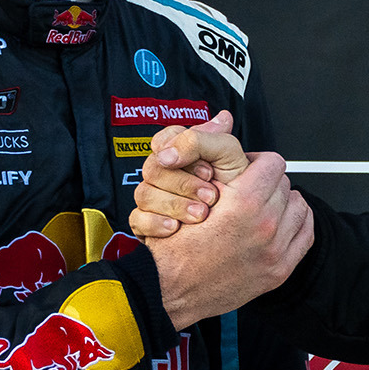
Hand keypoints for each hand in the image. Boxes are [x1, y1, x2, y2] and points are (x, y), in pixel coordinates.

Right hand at [131, 111, 249, 238]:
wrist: (223, 251)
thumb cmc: (230, 205)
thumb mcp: (232, 166)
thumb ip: (221, 140)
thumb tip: (223, 118)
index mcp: (182, 156)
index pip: (166, 137)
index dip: (185, 150)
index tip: (210, 171)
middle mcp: (164, 175)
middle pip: (154, 165)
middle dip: (185, 182)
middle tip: (212, 196)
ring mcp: (152, 200)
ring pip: (144, 192)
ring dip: (175, 204)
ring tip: (201, 214)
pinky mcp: (144, 224)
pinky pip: (136, 219)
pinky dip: (156, 224)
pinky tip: (175, 229)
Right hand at [146, 147, 311, 328]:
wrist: (170, 290)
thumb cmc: (174, 248)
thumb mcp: (187, 198)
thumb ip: (216, 172)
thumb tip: (230, 153)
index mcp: (244, 202)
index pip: (273, 162)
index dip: (257, 160)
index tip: (248, 167)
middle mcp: (265, 225)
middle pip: (284, 183)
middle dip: (267, 182)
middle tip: (250, 189)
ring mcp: (275, 249)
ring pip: (298, 206)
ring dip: (283, 202)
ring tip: (264, 206)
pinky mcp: (279, 269)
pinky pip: (305, 234)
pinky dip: (297, 224)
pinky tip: (284, 221)